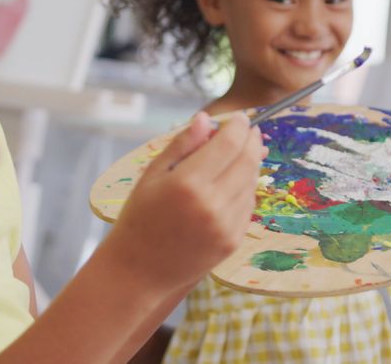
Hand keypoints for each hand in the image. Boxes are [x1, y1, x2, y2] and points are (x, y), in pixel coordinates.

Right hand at [106, 112, 263, 289]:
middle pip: (247, 161)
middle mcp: (211, 204)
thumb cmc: (139, 219)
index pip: (228, 144)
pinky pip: (248, 206)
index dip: (239, 126)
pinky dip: (245, 189)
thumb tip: (205, 118)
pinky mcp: (233, 241)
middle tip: (250, 131)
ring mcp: (226, 225)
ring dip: (250, 164)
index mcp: (187, 184)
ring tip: (240, 155)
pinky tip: (233, 183)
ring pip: (251, 182)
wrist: (138, 272)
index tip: (241, 118)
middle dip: (252, 141)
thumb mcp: (152, 175)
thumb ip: (182, 144)